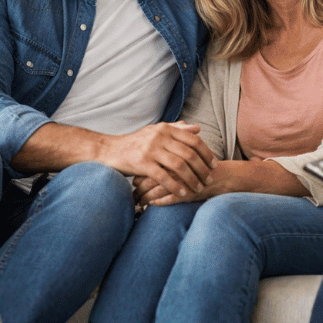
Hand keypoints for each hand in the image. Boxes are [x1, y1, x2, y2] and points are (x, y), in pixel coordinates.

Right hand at [101, 122, 217, 200]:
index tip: (214, 164)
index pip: (193, 140)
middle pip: (189, 154)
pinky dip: (175, 186)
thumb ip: (177, 129)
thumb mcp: (156, 132)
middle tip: (209, 179)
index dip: (206, 152)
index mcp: (166, 129)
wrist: (108, 150)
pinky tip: (182, 194)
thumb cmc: (135, 143)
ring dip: (191, 179)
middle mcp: (160, 137)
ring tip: (198, 188)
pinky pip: (164, 177)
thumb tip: (198, 129)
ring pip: (179, 166)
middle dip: (202, 168)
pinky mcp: (142, 164)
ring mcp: (151, 150)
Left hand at [133, 159, 238, 206]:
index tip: (133, 179)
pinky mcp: (187, 193)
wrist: (223, 177)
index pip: (151, 164)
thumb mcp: (189, 156)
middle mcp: (176, 167)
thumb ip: (174, 151)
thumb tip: (153, 156)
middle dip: (138, 188)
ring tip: (137, 202)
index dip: (140, 173)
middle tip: (131, 194)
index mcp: (174, 155)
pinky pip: (168, 199)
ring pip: (156, 190)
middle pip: (150, 177)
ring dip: (145, 197)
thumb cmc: (203, 167)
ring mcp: (181, 180)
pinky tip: (150, 205)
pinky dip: (158, 202)